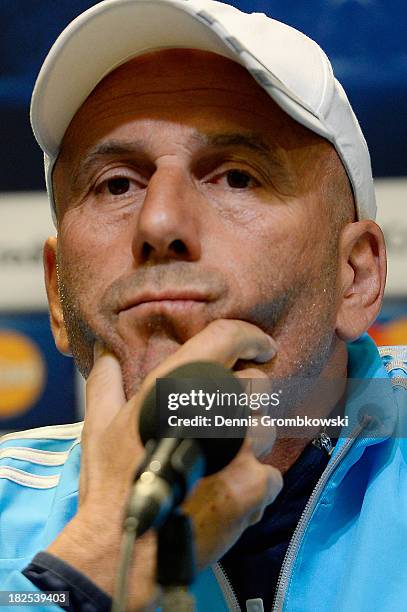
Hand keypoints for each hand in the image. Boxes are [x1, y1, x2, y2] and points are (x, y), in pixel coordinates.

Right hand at [46, 320, 281, 609]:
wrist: (125, 548)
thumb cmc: (110, 485)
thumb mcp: (98, 427)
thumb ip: (105, 383)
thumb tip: (107, 355)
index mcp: (175, 387)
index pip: (227, 338)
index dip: (250, 336)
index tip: (261, 346)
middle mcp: (213, 409)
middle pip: (258, 384)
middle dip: (248, 399)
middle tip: (226, 422)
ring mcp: (238, 447)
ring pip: (267, 430)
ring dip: (250, 445)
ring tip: (221, 465)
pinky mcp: (254, 485)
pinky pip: (271, 474)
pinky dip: (255, 485)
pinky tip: (227, 495)